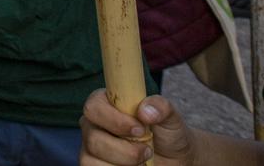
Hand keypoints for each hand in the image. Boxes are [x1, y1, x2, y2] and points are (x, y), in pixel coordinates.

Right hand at [79, 89, 194, 164]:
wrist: (172, 160)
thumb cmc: (166, 134)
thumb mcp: (169, 117)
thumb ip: (160, 106)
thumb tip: (145, 111)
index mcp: (105, 104)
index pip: (94, 107)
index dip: (115, 120)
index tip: (140, 130)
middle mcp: (93, 124)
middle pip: (92, 137)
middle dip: (125, 150)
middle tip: (147, 150)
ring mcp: (91, 147)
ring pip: (92, 159)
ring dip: (124, 164)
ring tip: (142, 161)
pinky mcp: (94, 164)